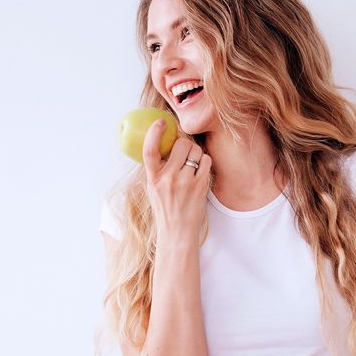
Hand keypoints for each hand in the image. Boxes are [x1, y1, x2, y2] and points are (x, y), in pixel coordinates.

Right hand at [142, 118, 212, 242]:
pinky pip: (206, 161)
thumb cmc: (166, 209)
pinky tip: (200, 172)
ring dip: (197, 153)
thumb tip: (161, 146)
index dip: (154, 132)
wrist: (177, 233)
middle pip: (181, 144)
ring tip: (193, 165)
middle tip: (185, 152)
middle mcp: (167, 178)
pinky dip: (205, 162)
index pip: (149, 149)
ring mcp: (184, 182)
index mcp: (152, 177)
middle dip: (186, 144)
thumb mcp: (153, 189)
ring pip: (196, 150)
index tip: (161, 122)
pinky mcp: (200, 186)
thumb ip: (157, 169)